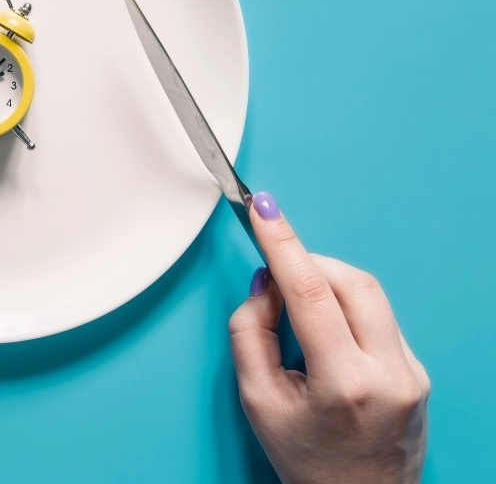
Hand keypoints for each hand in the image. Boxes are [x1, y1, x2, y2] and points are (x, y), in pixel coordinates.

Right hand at [229, 192, 428, 483]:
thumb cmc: (305, 459)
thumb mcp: (257, 400)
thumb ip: (250, 332)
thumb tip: (266, 284)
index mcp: (345, 383)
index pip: (311, 292)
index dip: (283, 243)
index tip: (263, 209)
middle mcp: (389, 373)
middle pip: (350, 282)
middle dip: (308, 262)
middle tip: (274, 272)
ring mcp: (411, 371)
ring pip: (369, 292)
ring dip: (327, 281)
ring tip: (295, 308)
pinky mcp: (418, 370)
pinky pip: (379, 316)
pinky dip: (345, 306)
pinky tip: (323, 332)